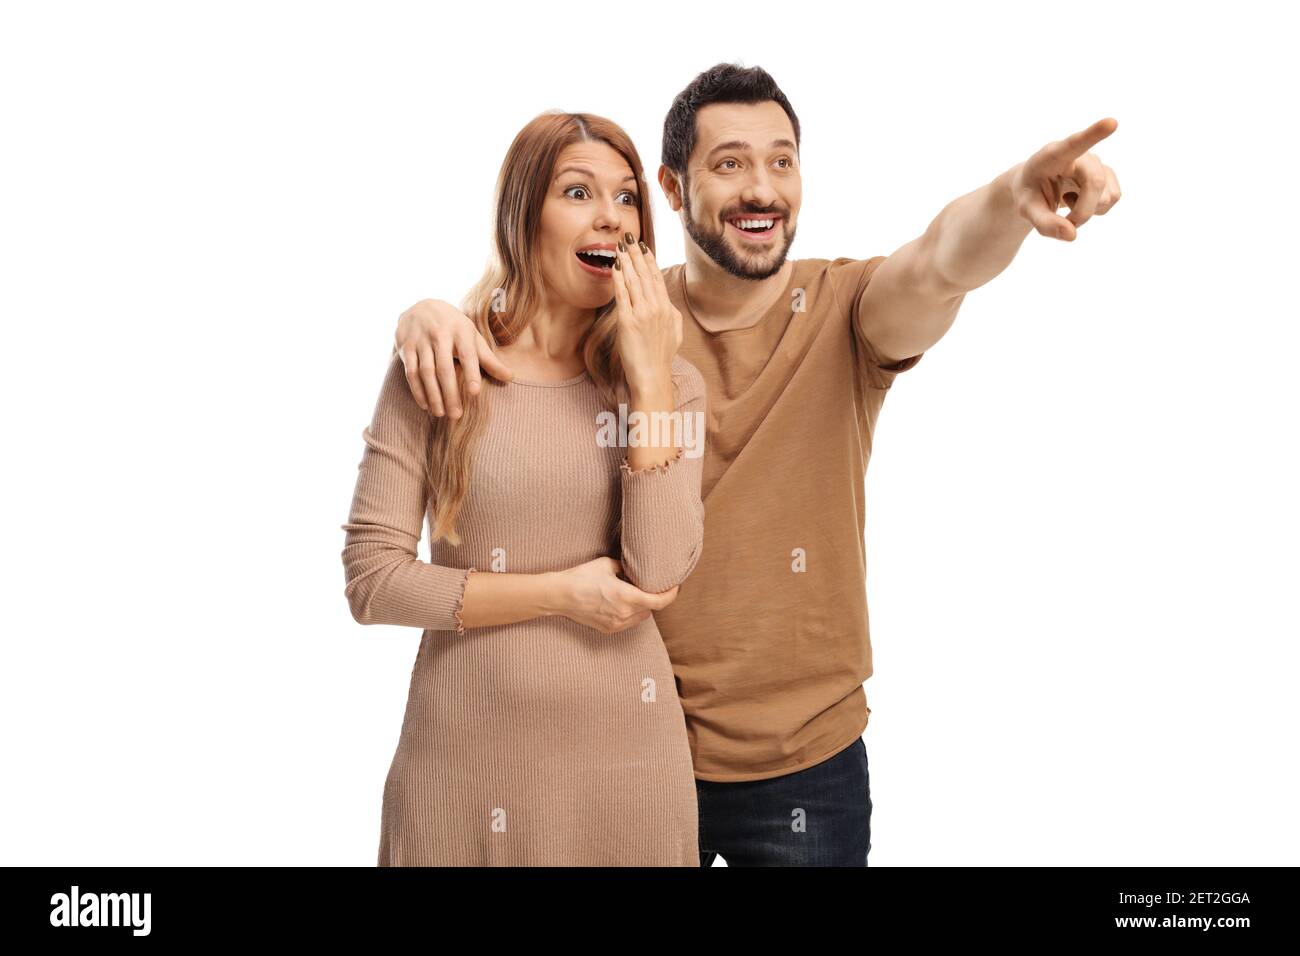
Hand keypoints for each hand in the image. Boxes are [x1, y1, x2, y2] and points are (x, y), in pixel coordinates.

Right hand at [394, 299, 512, 417]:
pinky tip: (425, 405)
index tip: (474, 392)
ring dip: (433, 395)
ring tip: (441, 414)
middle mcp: (440, 334)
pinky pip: (411, 372)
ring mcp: (420, 340)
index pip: (467, 354)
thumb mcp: (472, 336)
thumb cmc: (454, 326)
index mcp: (461, 331)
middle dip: (450, 393)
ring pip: (426, 372)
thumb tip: (510, 377)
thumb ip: (489, 358)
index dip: (471, 372)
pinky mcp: (405, 347)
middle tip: (456, 414)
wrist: (421, 305)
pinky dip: (417, 390)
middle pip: (444, 367)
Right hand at [553, 557, 678, 633]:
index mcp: (627, 597)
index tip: (674, 587)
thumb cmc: (582, 577)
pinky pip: (627, 623)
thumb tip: (634, 568)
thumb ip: (625, 567)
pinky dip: (630, 614)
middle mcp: (624, 614)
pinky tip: (622, 603)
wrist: (560, 595)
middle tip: (652, 586)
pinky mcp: (607, 629)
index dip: (670, 595)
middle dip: (654, 598)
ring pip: (640, 618)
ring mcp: (615, 624)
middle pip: (651, 609)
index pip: (659, 602)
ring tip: (636, 594)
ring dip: (643, 607)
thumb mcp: (607, 564)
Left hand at [611, 234, 681, 392]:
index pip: (656, 278)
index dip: (648, 260)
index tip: (642, 246)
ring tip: (620, 246)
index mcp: (667, 309)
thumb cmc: (661, 358)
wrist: (653, 377)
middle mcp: (656, 308)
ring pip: (634, 281)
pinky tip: (616, 267)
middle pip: (645, 274)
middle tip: (629, 237)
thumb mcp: (675, 333)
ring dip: (627, 261)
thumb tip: (667, 303)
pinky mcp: (628, 322)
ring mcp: (643, 314)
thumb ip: (671, 315)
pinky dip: (619, 279)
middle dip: (636, 253)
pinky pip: (622, 295)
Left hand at [1011, 117, 1121, 241]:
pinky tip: (1080, 199)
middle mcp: (1080, 154)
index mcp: (1053, 155)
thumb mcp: (1026, 210)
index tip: (1112, 123)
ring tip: (1067, 202)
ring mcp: (1096, 163)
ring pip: (1106, 195)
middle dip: (1083, 212)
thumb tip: (1072, 235)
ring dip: (1087, 212)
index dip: (1094, 134)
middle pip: (1095, 184)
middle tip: (1067, 224)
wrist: (1036, 186)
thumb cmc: (1029, 193)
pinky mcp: (1108, 174)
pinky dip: (1096, 209)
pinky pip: (1113, 198)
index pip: (1075, 143)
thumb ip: (1044, 223)